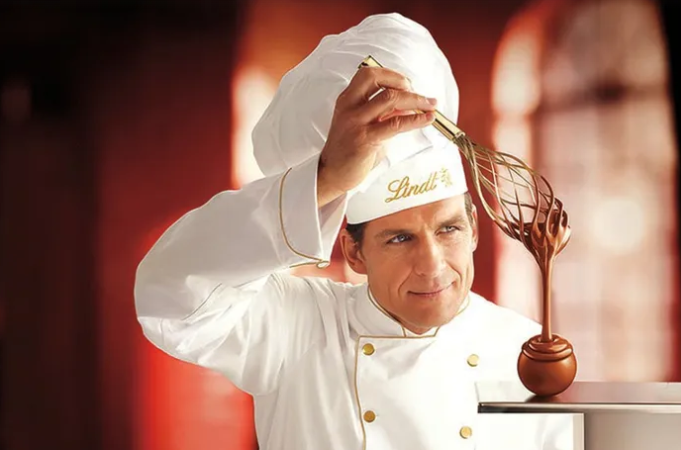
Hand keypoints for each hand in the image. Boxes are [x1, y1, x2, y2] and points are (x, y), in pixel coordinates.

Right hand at [317, 66, 436, 206]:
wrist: (331, 174)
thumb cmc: (349, 151)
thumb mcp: (365, 126)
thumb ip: (384, 115)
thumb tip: (410, 106)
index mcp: (347, 100)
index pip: (369, 74)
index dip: (391, 75)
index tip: (407, 85)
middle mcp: (349, 107)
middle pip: (378, 79)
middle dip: (404, 82)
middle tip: (420, 95)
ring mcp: (356, 122)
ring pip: (390, 98)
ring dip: (416, 99)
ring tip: (431, 106)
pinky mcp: (365, 139)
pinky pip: (395, 124)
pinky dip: (415, 119)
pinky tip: (427, 119)